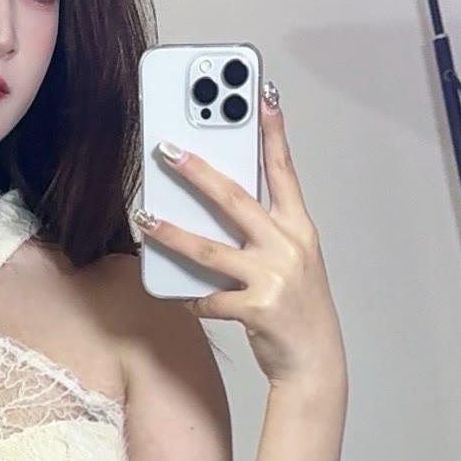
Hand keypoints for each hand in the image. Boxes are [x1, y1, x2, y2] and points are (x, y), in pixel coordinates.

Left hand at [134, 90, 346, 388]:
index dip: (273, 133)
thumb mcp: (291, 263)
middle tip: (168, 150)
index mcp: (299, 230)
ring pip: (210, 249)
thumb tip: (216, 211)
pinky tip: (184, 299)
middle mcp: (288, 247)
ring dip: (172, 233)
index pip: (283, 172)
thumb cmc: (298, 310)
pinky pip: (211, 299)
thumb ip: (263, 234)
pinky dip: (194, 300)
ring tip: (145, 218)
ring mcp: (274, 277)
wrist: (315, 363)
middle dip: (198, 171)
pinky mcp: (258, 309)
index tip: (262, 97)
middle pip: (236, 199)